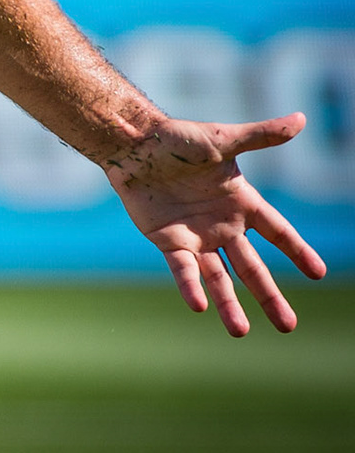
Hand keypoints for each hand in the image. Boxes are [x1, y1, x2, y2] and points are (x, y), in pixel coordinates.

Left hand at [104, 114, 326, 335]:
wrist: (134, 145)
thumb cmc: (178, 138)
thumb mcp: (223, 139)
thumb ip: (261, 136)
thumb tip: (301, 119)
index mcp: (242, 202)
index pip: (278, 231)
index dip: (297, 251)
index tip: (318, 274)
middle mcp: (223, 225)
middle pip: (252, 267)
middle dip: (270, 296)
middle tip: (288, 326)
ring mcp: (196, 236)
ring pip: (219, 277)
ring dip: (230, 304)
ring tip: (242, 332)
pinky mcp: (168, 241)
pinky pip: (183, 269)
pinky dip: (190, 287)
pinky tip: (200, 307)